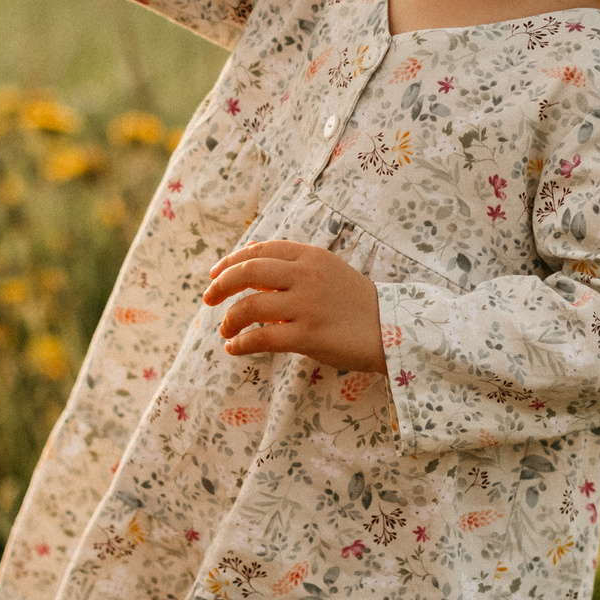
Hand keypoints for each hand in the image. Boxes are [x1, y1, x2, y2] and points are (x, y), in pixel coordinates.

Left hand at [201, 240, 386, 373]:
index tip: (214, 274)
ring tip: (225, 329)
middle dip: (221, 285)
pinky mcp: (308, 335)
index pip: (260, 251)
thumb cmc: (356, 302)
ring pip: (250, 307)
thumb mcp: (327, 272)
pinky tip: (234, 348)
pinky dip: (241, 343)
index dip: (231, 261)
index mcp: (310, 256)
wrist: (391, 328)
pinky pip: (262, 339)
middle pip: (247, 272)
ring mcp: (306, 305)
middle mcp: (305, 275)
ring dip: (229, 319)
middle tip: (207, 298)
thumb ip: (293, 268)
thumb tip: (251, 268)